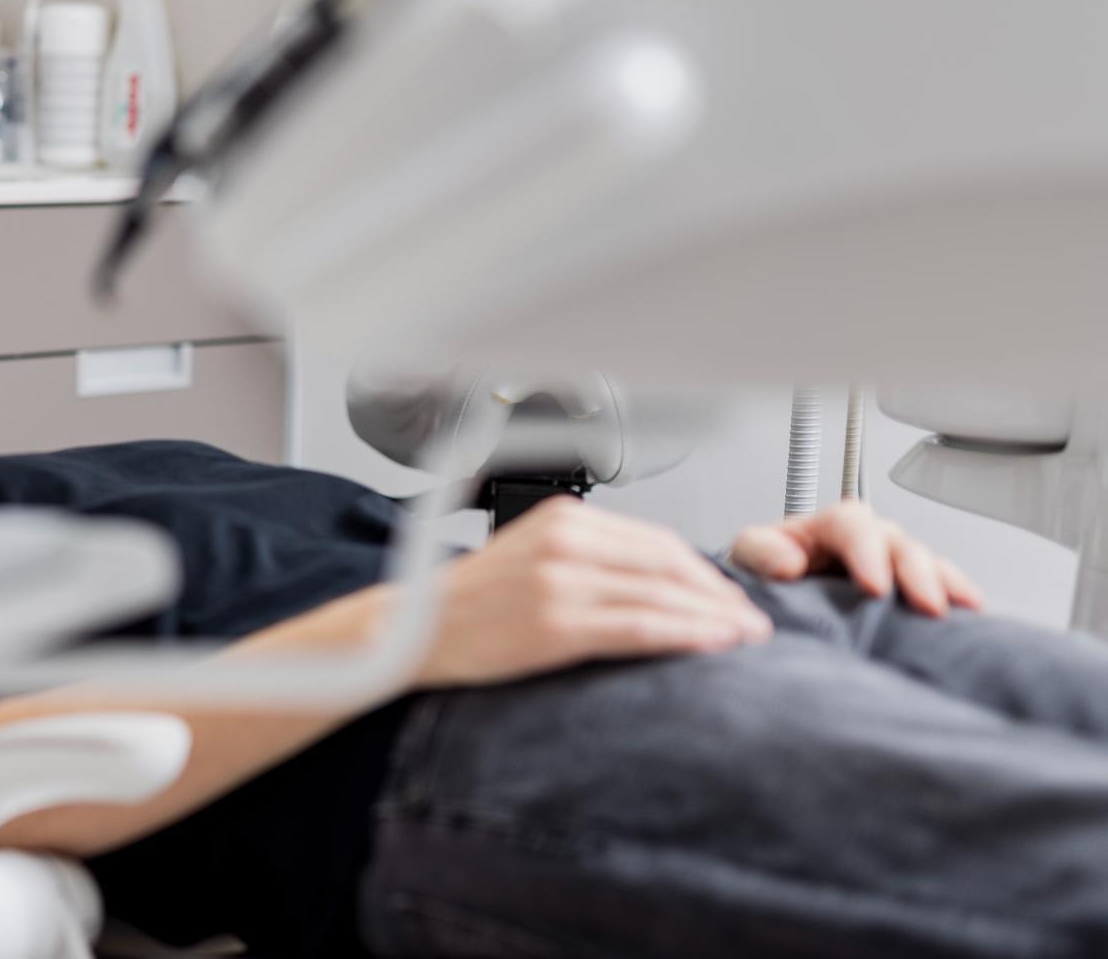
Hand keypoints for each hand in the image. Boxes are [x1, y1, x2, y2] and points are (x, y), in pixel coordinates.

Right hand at [415, 498, 772, 689]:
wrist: (414, 633)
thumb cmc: (470, 606)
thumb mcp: (530, 558)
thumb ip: (588, 559)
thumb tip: (657, 585)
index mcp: (561, 518)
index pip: (654, 539)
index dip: (703, 570)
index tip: (729, 596)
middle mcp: (563, 540)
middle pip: (667, 562)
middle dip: (718, 594)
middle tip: (750, 620)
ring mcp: (559, 581)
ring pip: (661, 593)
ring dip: (713, 617)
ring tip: (743, 638)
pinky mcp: (556, 622)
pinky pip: (640, 626)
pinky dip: (686, 635)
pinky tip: (711, 645)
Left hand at [729, 502, 983, 616]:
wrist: (771, 605)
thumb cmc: (762, 576)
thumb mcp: (748, 556)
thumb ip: (760, 552)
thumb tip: (788, 564)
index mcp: (825, 527)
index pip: (852, 524)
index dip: (866, 551)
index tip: (873, 586)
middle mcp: (864, 542)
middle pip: (897, 541)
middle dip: (916, 571)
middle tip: (926, 604)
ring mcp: (889, 566)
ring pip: (925, 561)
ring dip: (944, 583)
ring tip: (959, 609)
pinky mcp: (906, 592)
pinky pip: (941, 585)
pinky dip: (958, 595)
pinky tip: (974, 614)